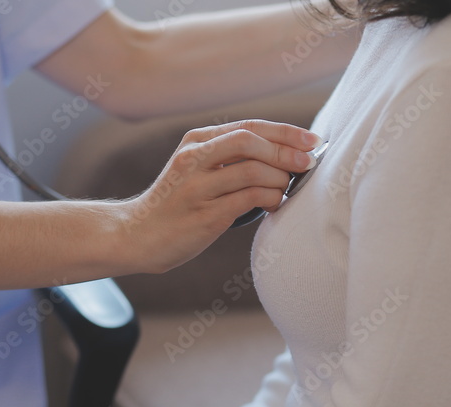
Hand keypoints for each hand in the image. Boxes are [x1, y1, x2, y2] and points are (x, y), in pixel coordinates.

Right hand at [120, 120, 320, 274]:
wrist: (138, 235)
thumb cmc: (176, 205)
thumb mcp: (195, 170)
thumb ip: (229, 158)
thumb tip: (286, 154)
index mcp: (195, 142)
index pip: (248, 127)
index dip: (285, 132)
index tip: (312, 141)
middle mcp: (193, 159)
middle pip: (251, 141)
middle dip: (287, 152)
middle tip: (308, 164)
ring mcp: (197, 187)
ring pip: (253, 170)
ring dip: (280, 179)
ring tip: (284, 190)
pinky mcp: (204, 215)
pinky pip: (249, 198)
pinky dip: (270, 199)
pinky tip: (273, 205)